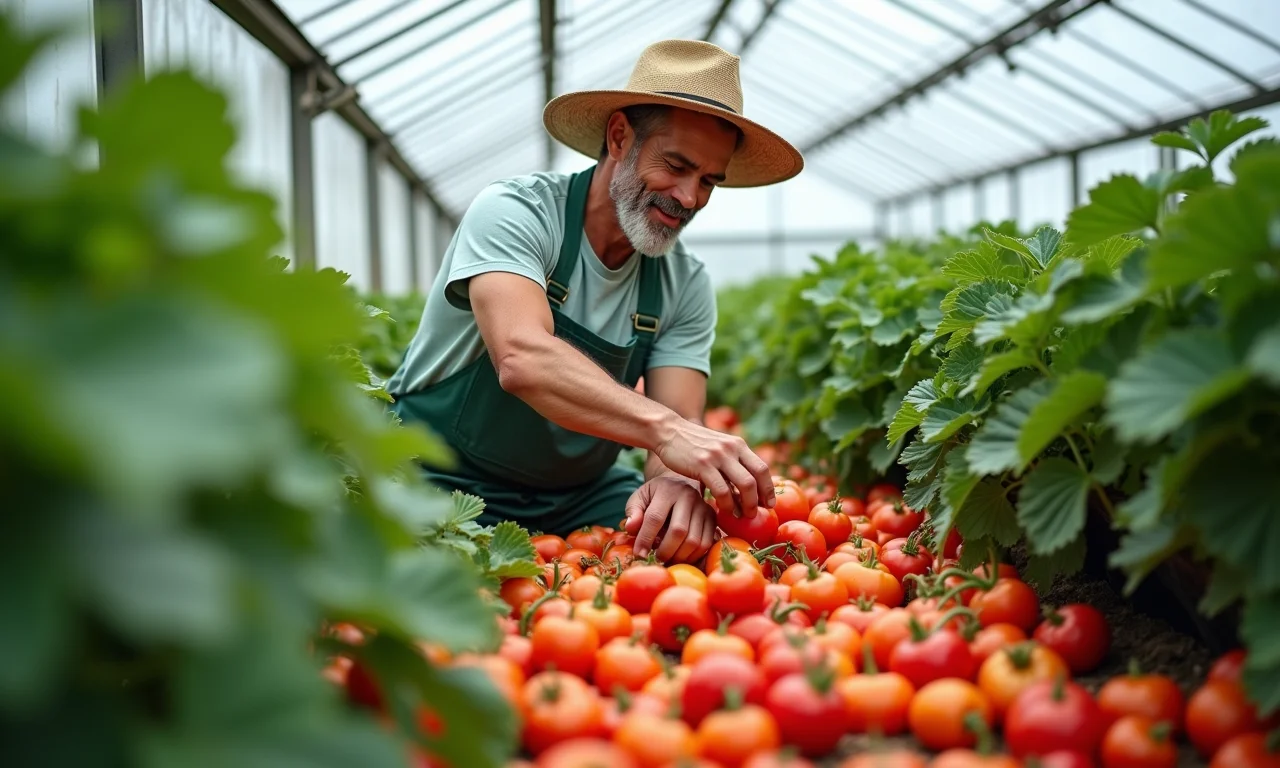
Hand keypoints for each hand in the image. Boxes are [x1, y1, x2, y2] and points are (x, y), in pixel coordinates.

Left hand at [622, 475, 717, 563]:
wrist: (680, 485)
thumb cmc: (656, 495)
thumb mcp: (640, 497)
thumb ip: (633, 511)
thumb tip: (630, 528)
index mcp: (667, 489)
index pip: (655, 518)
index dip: (645, 539)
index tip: (639, 554)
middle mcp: (688, 496)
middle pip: (678, 531)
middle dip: (665, 551)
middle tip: (656, 559)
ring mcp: (704, 507)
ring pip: (694, 541)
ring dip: (679, 556)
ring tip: (667, 559)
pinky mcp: (713, 518)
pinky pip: (706, 544)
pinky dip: (693, 556)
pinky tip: (681, 557)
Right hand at [653, 419, 774, 519]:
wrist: (668, 431)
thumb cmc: (692, 445)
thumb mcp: (718, 447)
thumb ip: (732, 461)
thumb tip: (745, 486)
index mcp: (738, 444)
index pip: (762, 468)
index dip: (769, 488)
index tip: (769, 503)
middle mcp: (732, 448)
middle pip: (757, 477)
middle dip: (760, 499)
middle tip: (756, 513)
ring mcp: (718, 456)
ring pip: (745, 484)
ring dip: (746, 504)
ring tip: (742, 516)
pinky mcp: (703, 464)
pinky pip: (722, 490)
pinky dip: (726, 504)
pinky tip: (723, 510)